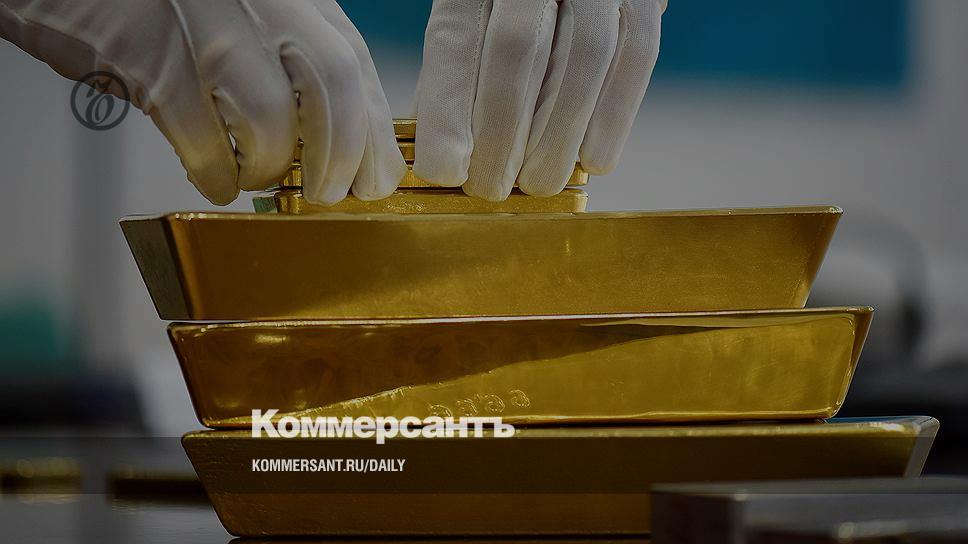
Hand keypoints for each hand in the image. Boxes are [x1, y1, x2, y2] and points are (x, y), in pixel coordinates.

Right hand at [0, 0, 405, 204]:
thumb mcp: (250, 6)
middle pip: (330, 92)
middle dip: (341, 160)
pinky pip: (202, 143)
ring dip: (271, 170)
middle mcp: (258, 3)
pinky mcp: (150, 60)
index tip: (377, 177)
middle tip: (329, 195)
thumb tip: (334, 132)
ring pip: (271, 122)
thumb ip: (291, 53)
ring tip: (258, 179)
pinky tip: (214, 179)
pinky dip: (217, 176)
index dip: (374, 133)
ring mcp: (204, 28)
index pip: (354, 66)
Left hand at [413, 0, 664, 200]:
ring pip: (585, 55)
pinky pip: (637, 53)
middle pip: (517, 50)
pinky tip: (594, 160)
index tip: (443, 172)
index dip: (448, 115)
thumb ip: (455, 68)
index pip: (456, 42)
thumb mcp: (469, 13)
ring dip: (560, 136)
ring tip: (538, 183)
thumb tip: (445, 151)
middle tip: (490, 189)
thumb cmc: (508, 4)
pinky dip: (616, 115)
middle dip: (502, 136)